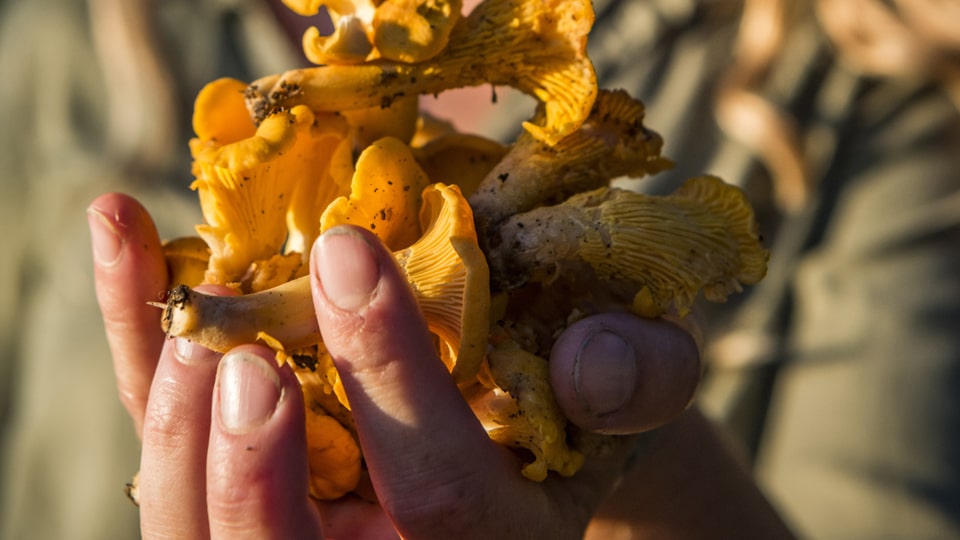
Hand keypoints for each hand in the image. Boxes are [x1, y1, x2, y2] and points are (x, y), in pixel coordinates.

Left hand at [88, 192, 700, 538]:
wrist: (521, 394)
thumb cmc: (580, 382)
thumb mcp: (640, 372)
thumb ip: (645, 371)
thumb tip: (594, 363)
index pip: (440, 499)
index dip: (395, 384)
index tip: (354, 257)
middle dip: (251, 469)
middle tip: (238, 353)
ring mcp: (304, 520)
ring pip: (200, 526)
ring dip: (173, 426)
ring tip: (190, 312)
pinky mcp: (242, 472)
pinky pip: (169, 446)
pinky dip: (139, 357)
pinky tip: (129, 249)